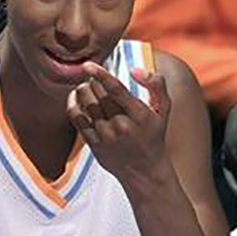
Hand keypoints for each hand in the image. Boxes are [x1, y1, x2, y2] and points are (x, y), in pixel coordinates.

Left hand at [66, 62, 170, 181]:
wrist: (143, 171)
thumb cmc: (153, 135)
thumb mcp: (163, 109)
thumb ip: (156, 84)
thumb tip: (134, 69)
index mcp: (139, 114)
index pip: (116, 89)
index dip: (100, 74)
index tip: (88, 64)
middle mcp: (121, 125)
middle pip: (97, 94)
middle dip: (93, 80)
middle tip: (95, 77)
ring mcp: (105, 135)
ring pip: (85, 103)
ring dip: (82, 89)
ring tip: (87, 86)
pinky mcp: (93, 143)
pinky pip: (76, 118)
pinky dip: (72, 103)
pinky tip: (75, 96)